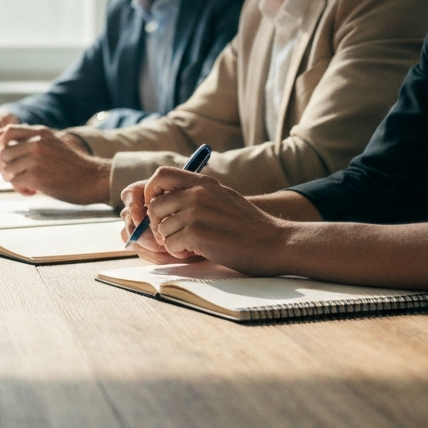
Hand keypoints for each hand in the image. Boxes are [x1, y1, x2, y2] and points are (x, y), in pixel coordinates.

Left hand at [0, 124, 110, 203]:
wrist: (92, 179)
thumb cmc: (72, 165)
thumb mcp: (53, 145)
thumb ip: (30, 144)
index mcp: (41, 132)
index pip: (8, 131)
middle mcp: (37, 142)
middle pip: (4, 152)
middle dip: (7, 166)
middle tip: (18, 175)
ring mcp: (35, 158)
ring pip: (7, 168)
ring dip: (14, 179)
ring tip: (28, 184)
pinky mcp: (35, 176)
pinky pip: (15, 182)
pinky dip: (21, 189)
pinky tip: (32, 191)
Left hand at [128, 167, 289, 273]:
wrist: (275, 242)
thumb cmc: (248, 225)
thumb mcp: (222, 197)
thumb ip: (196, 194)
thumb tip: (162, 200)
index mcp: (203, 182)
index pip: (160, 175)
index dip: (152, 192)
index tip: (158, 208)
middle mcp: (197, 193)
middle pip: (155, 205)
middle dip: (159, 224)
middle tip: (173, 235)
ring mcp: (196, 212)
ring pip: (161, 228)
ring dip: (171, 241)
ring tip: (190, 245)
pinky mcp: (196, 233)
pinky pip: (169, 244)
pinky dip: (177, 252)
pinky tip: (194, 252)